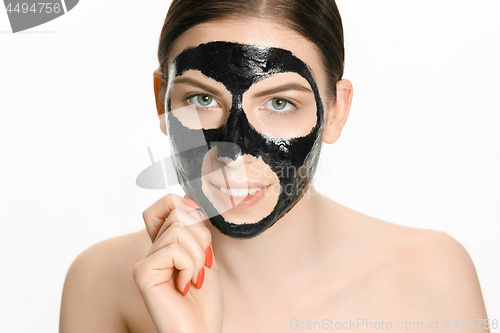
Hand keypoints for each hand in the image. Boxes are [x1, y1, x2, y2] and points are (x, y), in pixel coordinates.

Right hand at [133, 194, 223, 332]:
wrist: (201, 331)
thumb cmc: (204, 300)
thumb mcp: (205, 253)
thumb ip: (194, 227)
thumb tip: (188, 199)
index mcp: (165, 243)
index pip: (167, 203)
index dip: (186, 206)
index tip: (201, 232)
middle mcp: (151, 249)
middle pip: (179, 213)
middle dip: (202, 238)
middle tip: (200, 266)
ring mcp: (144, 260)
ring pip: (179, 229)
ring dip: (198, 256)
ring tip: (193, 278)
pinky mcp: (142, 272)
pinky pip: (174, 249)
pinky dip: (189, 266)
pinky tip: (184, 285)